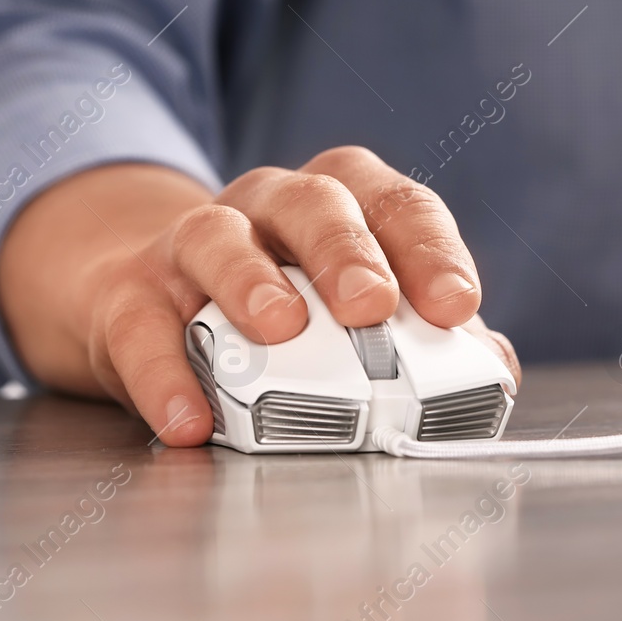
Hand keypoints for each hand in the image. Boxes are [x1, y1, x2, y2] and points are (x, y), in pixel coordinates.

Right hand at [0, 146, 520, 445]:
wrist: (145, 305)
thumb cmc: (278, 309)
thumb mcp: (350, 317)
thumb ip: (426, 341)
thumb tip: (493, 371)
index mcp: (341, 204)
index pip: (395, 204)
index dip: (430, 249)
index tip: (456, 304)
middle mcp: (268, 208)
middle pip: (313, 202)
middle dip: (348, 250)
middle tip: (374, 306)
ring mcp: (192, 243)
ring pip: (218, 236)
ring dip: (251, 280)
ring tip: (281, 328)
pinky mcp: (128, 295)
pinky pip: (142, 327)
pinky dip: (164, 374)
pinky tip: (190, 418)